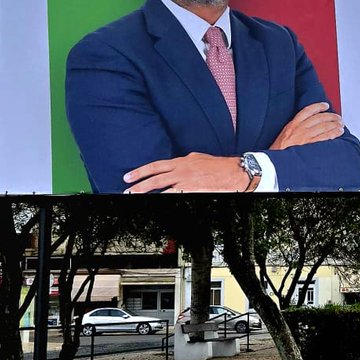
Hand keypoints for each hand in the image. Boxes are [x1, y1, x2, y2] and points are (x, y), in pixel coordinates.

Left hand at [124, 153, 256, 193]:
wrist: (233, 172)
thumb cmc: (218, 165)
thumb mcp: (197, 158)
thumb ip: (184, 161)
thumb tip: (176, 163)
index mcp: (181, 161)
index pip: (155, 166)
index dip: (140, 171)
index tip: (129, 176)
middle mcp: (180, 170)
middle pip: (154, 177)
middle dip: (138, 184)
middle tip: (126, 190)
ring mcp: (185, 182)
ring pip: (160, 188)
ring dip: (146, 193)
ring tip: (134, 197)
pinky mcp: (191, 191)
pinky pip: (172, 196)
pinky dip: (162, 199)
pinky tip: (154, 202)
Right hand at [270, 102, 343, 149]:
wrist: (272, 163)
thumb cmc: (277, 152)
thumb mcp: (283, 136)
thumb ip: (294, 130)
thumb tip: (306, 128)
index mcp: (291, 126)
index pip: (307, 111)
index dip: (318, 106)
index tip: (325, 106)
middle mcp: (298, 129)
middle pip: (318, 118)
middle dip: (330, 116)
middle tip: (338, 118)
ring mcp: (304, 137)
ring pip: (323, 126)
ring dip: (334, 124)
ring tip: (341, 125)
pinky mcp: (308, 145)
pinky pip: (324, 137)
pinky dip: (333, 133)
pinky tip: (338, 132)